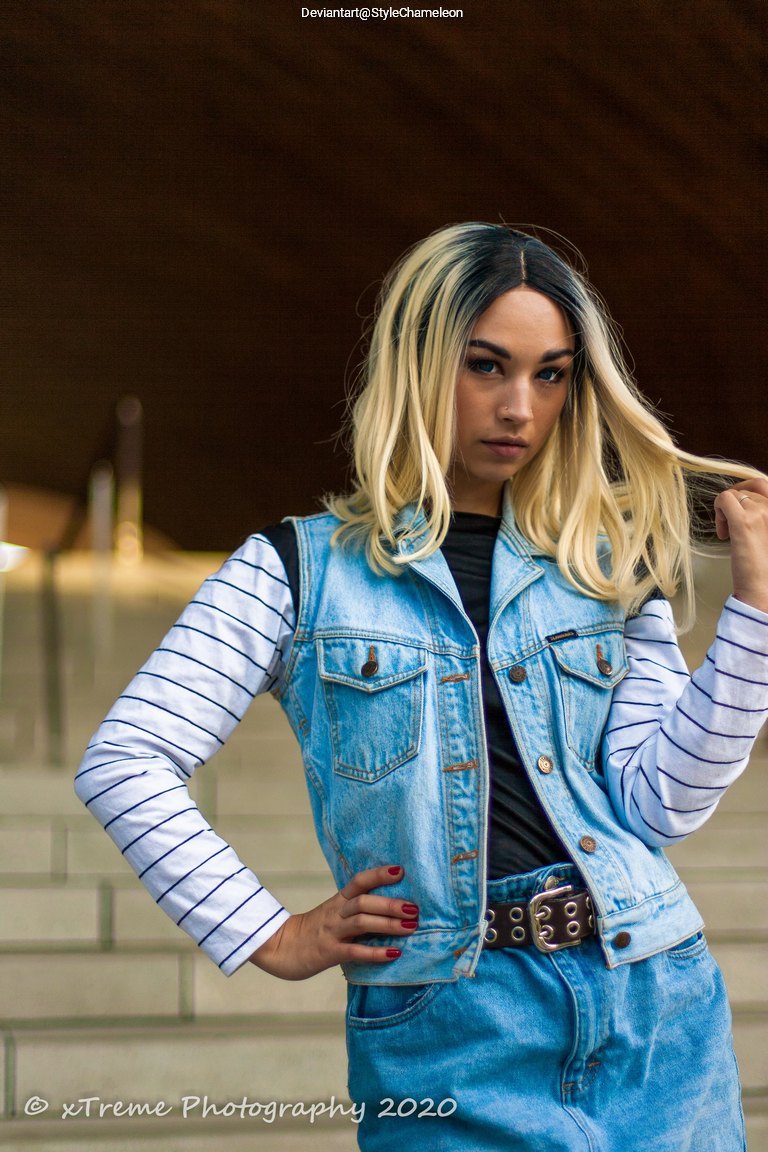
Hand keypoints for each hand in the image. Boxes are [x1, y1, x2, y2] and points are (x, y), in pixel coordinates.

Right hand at [248, 864, 418, 979]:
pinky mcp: (329, 953)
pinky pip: (354, 951)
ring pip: (362, 922)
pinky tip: (394, 954)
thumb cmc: (312, 932)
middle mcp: (336, 913)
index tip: (401, 870)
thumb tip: (388, 908)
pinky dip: (375, 952)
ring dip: (388, 924)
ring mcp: (332, 932)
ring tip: (411, 927)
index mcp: (338, 902)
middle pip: (364, 901)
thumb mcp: (332, 915)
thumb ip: (354, 910)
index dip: (379, 874)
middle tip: (415, 908)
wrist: (278, 948)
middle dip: (391, 904)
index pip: (359, 882)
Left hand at [714, 479, 767, 613]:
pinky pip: (724, 499)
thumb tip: (749, 500)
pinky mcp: (744, 523)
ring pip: (735, 494)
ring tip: (730, 532)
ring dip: (727, 510)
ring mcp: (762, 513)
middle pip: (752, 487)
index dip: (749, 492)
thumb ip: (764, 516)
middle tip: (731, 517)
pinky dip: (719, 510)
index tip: (741, 508)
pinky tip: (723, 532)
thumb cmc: (766, 564)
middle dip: (739, 498)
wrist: (764, 589)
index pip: (764, 483)